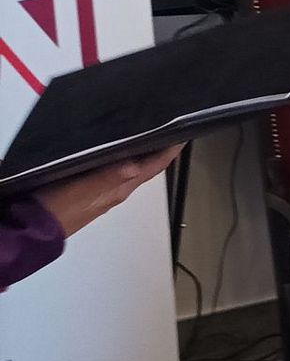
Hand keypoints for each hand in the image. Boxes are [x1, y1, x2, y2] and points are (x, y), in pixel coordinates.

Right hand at [34, 144, 183, 236]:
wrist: (34, 230)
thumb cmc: (57, 209)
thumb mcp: (82, 188)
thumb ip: (108, 177)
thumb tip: (136, 165)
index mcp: (121, 188)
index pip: (155, 166)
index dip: (171, 150)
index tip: (184, 133)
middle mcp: (117, 191)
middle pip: (148, 167)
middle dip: (161, 150)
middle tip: (171, 130)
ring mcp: (105, 193)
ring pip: (133, 171)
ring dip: (144, 155)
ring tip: (150, 137)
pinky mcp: (90, 194)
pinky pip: (116, 174)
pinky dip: (123, 161)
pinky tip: (118, 154)